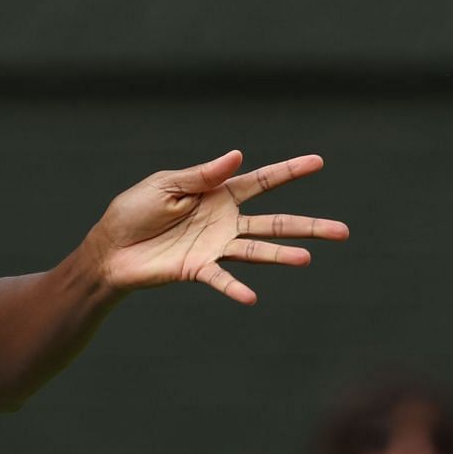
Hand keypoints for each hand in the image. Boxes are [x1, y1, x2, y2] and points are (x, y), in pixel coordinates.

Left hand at [87, 150, 347, 304]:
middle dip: (309, 226)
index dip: (289, 171)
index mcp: (217, 194)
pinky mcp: (197, 269)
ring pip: (257, 250)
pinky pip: (221, 278)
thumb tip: (238, 156)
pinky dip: (235, 288)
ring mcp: (214, 247)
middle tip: (343, 231)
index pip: (261, 181)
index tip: (319, 162)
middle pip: (275, 223)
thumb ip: (202, 175)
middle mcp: (224, 222)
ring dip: (280, 256)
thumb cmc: (134, 212)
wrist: (109, 248)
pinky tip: (250, 297)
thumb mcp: (165, 185)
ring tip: (307, 258)